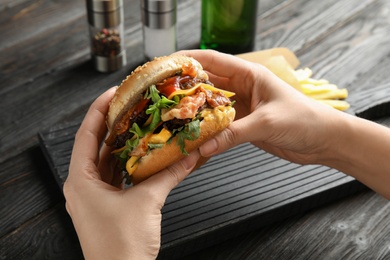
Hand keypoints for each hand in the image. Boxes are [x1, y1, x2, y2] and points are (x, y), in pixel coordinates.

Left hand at [64, 87, 200, 258]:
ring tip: (139, 126)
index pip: (86, 134)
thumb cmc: (121, 247)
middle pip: (96, 146)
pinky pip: (117, 178)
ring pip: (107, 162)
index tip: (113, 93)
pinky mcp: (107, 207)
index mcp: (80, 181)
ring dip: (123, 145)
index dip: (99, 110)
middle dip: (114, 125)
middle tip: (131, 106)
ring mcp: (94, 198)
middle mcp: (83, 187)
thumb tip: (190, 155)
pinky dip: (130, 165)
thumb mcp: (148, 202)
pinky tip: (144, 155)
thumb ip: (170, 174)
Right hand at [178, 50, 389, 199]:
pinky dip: (207, 129)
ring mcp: (242, 106)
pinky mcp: (243, 124)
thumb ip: (233, 134)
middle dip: (185, 86)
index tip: (166, 64)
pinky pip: (219, 124)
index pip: (212, 61)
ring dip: (194, 109)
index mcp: (249, 74)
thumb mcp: (267, 123)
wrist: (323, 140)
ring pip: (211, 105)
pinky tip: (194, 134)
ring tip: (173, 115)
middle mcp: (242, 87)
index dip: (187, 60)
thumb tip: (204, 146)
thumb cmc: (304, 120)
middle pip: (207, 82)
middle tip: (162, 94)